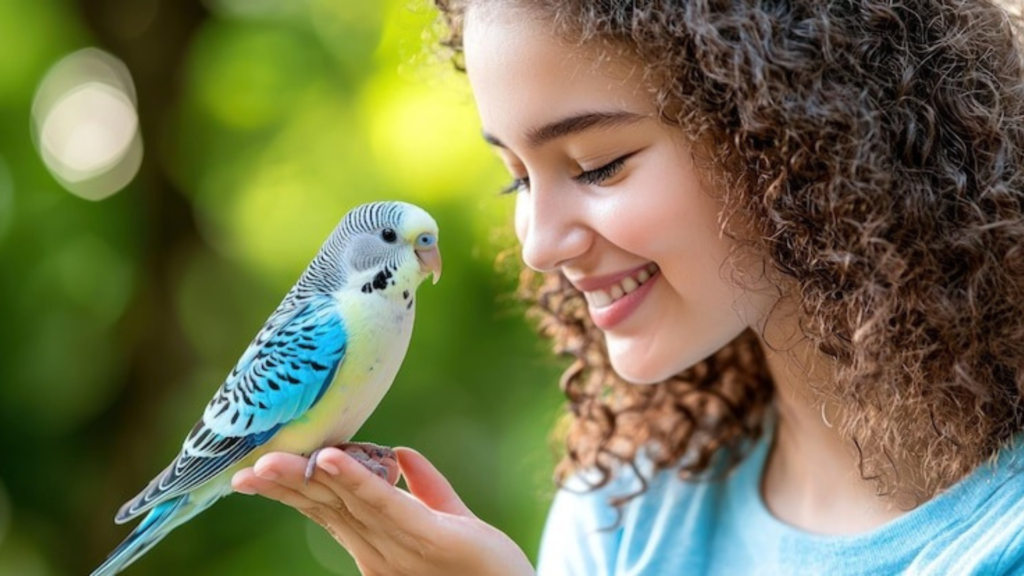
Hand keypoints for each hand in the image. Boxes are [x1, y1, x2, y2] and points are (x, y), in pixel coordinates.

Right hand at [231, 446, 534, 575]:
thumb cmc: (486, 566)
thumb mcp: (450, 520)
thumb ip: (428, 488)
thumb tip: (401, 453)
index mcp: (381, 541)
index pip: (328, 509)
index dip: (292, 488)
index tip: (256, 466)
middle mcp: (382, 547)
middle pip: (325, 507)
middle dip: (283, 485)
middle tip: (241, 465)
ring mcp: (402, 547)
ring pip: (343, 505)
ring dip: (305, 479)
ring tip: (269, 458)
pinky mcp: (431, 538)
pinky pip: (386, 505)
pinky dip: (356, 480)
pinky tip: (331, 457)